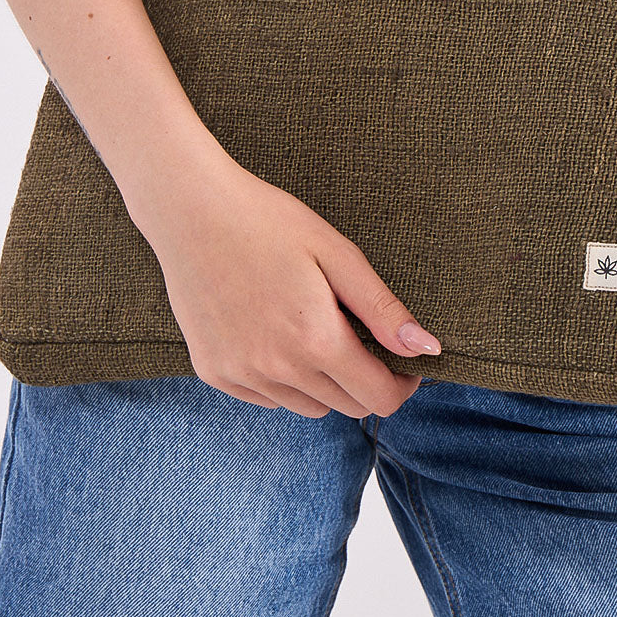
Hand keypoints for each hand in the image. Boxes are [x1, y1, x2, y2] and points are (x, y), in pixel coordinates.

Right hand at [127, 132, 441, 418]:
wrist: (189, 209)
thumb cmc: (268, 221)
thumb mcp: (336, 254)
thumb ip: (383, 309)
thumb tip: (427, 349)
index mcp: (315, 339)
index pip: (379, 399)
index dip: (402, 385)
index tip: (405, 362)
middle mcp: (277, 368)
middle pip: (346, 406)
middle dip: (366, 381)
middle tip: (361, 336)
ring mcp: (240, 374)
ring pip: (307, 406)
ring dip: (324, 383)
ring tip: (314, 329)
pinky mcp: (213, 372)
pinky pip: (267, 397)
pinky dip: (283, 380)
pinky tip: (276, 334)